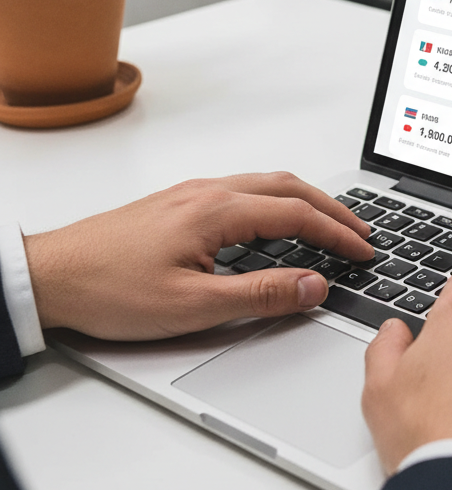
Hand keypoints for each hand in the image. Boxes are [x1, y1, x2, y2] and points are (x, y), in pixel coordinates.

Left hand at [23, 172, 374, 339]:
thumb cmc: (108, 289)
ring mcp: (192, 194)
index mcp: (217, 210)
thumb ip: (261, 294)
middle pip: (289, 187)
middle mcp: (208, 192)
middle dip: (332, 209)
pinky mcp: (180, 204)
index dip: (337, 233)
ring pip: (267, 184)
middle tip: (361, 231)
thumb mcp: (193, 305)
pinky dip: (278, 202)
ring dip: (306, 202)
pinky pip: (245, 190)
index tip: (363, 249)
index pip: (297, 214)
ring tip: (330, 224)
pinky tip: (277, 222)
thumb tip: (314, 284)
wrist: (48, 276)